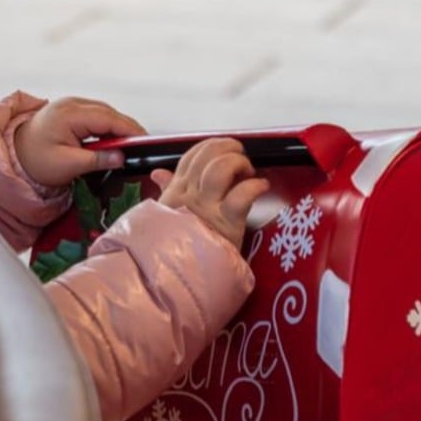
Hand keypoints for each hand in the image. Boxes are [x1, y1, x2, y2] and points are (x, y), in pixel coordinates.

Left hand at [14, 97, 146, 186]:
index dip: (129, 130)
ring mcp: (72, 104)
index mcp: (69, 115)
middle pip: (110, 113)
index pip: (108, 119)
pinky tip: (113, 139)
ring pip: (105, 113)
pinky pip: (97, 115)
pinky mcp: (72, 109)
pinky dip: (108, 126)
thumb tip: (121, 157)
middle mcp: (72, 104)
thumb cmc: (36, 160)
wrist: (14, 153)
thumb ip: (95, 160)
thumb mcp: (67, 165)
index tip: (146, 141)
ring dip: (118, 127)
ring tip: (130, 145)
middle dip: (127, 129)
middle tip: (143, 147)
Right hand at [150, 138, 269, 247]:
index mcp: (177, 189)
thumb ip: (166, 190)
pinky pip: (243, 194)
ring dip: (239, 163)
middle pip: (208, 155)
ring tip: (249, 172)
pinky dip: (256, 186)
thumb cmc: (177, 246)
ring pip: (222, 168)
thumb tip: (158, 172)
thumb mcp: (167, 215)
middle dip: (229, 149)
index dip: (211, 146)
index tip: (225, 150)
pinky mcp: (227, 221)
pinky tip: (261, 187)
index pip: (192, 155)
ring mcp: (207, 206)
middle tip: (241, 158)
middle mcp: (190, 193)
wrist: (180, 275)